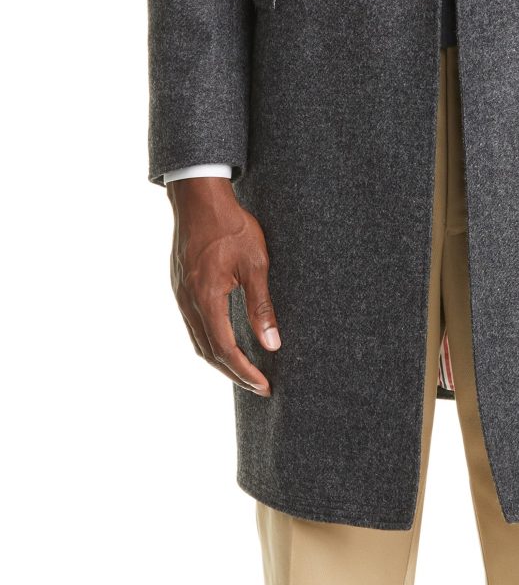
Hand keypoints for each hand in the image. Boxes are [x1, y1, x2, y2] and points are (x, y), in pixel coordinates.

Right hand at [168, 177, 280, 395]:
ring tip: (245, 372)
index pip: (225, 349)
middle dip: (233, 373)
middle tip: (258, 387)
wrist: (199, 198)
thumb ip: (261, 306)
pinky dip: (210, 342)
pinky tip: (226, 343)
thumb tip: (272, 344)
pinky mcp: (180, 287)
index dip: (245, 372)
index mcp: (206, 298)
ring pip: (198, 341)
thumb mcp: (255, 264)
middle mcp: (187, 301)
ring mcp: (180, 295)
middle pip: (208, 352)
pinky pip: (193, 325)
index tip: (264, 386)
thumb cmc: (231, 226)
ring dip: (221, 360)